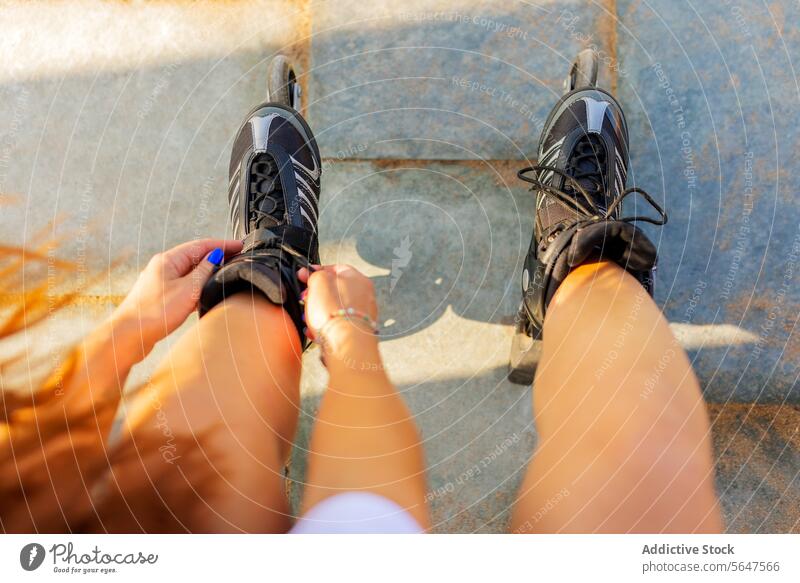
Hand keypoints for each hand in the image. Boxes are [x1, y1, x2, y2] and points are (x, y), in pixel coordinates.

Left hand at [114, 239, 242, 350]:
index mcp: (168, 260)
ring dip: (207, 271)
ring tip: (225, 274)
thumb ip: (204, 271)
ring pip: (189, 272)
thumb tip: (215, 257)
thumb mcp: (188, 289)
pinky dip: (198, 285)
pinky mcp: (161, 297)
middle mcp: (163, 268)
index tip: (239, 245)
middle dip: (216, 256)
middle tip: (237, 258)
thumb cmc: (155, 312)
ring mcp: (161, 282)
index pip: (201, 245)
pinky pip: (184, 285)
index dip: (222, 244)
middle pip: (195, 256)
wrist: (129, 335)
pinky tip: (206, 293)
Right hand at [297, 264, 377, 345]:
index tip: (303, 276)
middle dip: (317, 295)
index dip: (317, 271)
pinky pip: (336, 326)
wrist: (345, 342)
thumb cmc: (334, 311)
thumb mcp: (319, 281)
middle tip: (306, 299)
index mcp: (358, 279)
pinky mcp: (356, 333)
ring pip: (334, 309)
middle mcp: (364, 296)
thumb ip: (315, 274)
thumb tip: (313, 275)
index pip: (335, 268)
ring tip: (309, 318)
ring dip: (319, 312)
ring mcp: (361, 316)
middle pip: (335, 290)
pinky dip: (325, 327)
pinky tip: (315, 331)